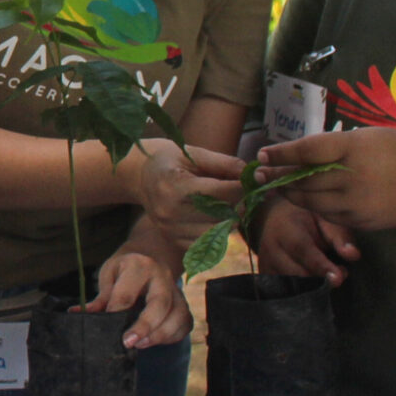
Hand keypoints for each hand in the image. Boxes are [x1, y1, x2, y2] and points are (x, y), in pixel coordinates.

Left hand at [87, 229, 191, 350]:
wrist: (152, 252)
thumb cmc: (125, 267)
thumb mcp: (109, 274)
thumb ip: (100, 297)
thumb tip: (79, 314)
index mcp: (139, 266)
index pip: (127, 293)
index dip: (116, 313)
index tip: (107, 328)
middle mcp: (161, 277)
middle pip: (159, 304)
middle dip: (144, 326)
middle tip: (128, 343)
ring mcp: (176, 291)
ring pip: (177, 315)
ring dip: (160, 334)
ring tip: (141, 345)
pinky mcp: (184, 303)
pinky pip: (184, 323)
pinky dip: (171, 336)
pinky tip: (154, 341)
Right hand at [114, 138, 243, 242]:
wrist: (139, 176)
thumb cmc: (168, 159)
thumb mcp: (194, 153)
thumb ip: (225, 163)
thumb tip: (255, 175)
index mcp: (175, 186)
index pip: (220, 193)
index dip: (243, 186)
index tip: (256, 179)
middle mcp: (170, 212)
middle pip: (221, 214)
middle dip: (240, 203)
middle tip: (247, 192)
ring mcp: (170, 229)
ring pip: (217, 231)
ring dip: (231, 219)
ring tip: (233, 204)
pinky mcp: (173, 239)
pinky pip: (206, 243)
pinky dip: (217, 231)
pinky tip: (217, 217)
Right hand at [253, 195, 358, 285]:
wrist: (276, 218)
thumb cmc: (307, 218)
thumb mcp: (325, 219)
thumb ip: (339, 236)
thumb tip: (353, 255)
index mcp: (285, 228)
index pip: (301, 249)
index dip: (320, 265)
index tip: (339, 278)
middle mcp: (270, 247)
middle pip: (296, 273)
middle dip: (322, 279)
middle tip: (342, 272)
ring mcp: (265, 264)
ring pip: (291, 286)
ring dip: (314, 286)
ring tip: (329, 274)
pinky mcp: (265, 276)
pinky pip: (285, 291)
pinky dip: (302, 291)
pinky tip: (314, 282)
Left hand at [259, 127, 395, 234]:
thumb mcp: (370, 137)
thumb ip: (336, 144)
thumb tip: (300, 152)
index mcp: (356, 148)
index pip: (308, 151)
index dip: (282, 154)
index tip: (262, 153)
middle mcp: (354, 177)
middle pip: (304, 179)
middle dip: (278, 176)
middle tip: (259, 172)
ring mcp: (357, 203)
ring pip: (311, 201)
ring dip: (291, 193)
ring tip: (278, 184)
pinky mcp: (360, 221)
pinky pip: (327, 214)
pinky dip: (313, 205)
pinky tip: (305, 197)